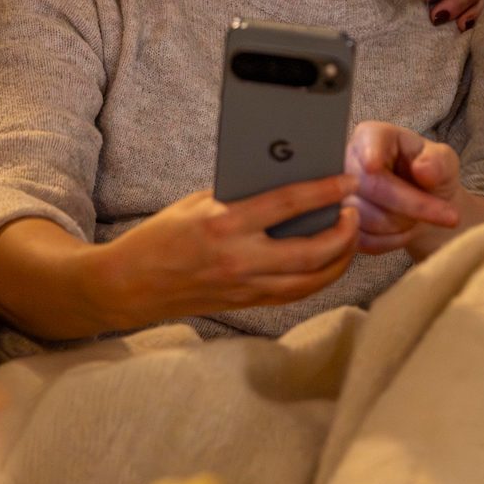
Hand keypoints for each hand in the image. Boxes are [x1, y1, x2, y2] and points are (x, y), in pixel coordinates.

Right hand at [96, 176, 360, 323]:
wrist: (130, 284)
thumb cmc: (162, 236)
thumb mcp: (197, 203)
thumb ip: (240, 196)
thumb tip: (285, 180)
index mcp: (224, 224)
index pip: (289, 204)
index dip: (326, 190)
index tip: (348, 180)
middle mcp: (239, 259)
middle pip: (314, 251)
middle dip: (344, 231)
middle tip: (354, 212)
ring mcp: (245, 287)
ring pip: (313, 280)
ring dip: (340, 258)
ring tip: (348, 236)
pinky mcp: (246, 304)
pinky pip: (296, 293)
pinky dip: (319, 277)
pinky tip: (328, 261)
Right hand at [344, 121, 460, 254]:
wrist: (424, 205)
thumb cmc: (431, 175)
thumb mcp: (444, 162)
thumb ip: (438, 162)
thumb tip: (423, 169)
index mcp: (370, 136)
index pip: (370, 151)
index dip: (372, 159)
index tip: (373, 165)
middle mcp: (346, 162)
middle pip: (370, 188)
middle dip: (413, 206)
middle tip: (449, 217)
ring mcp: (338, 195)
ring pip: (365, 218)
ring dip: (401, 225)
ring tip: (418, 217)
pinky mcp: (338, 224)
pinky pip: (361, 240)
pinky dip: (389, 241)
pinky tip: (403, 231)